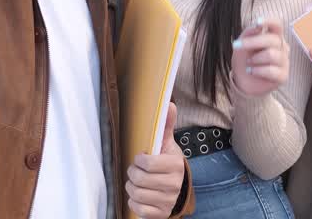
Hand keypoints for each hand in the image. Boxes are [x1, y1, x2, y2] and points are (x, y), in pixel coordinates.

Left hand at [126, 103, 185, 217]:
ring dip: (132, 187)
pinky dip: (134, 201)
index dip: (140, 160)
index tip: (141, 158)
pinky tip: (140, 195)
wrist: (179, 191)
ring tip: (137, 182)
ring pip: (136, 194)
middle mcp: (174, 185)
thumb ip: (167, 126)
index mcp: (175, 166)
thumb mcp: (169, 146)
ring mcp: (167, 201)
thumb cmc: (169, 165)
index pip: (148, 163)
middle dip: (133, 174)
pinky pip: (138, 208)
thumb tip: (168, 104)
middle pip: (139, 180)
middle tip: (136, 171)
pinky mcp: (160, 213)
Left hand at [231, 17, 289, 96]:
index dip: (269, 21)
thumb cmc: (244, 59)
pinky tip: (251, 71)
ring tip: (248, 63)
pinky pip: (271, 70)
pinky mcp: (283, 76)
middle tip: (235, 45)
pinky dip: (257, 70)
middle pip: (273, 39)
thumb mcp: (242, 44)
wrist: (243, 81)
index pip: (277, 24)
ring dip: (255, 59)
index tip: (257, 23)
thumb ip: (249, 33)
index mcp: (273, 36)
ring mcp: (284, 61)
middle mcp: (282, 47)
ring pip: (272, 55)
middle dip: (252, 42)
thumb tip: (257, 27)